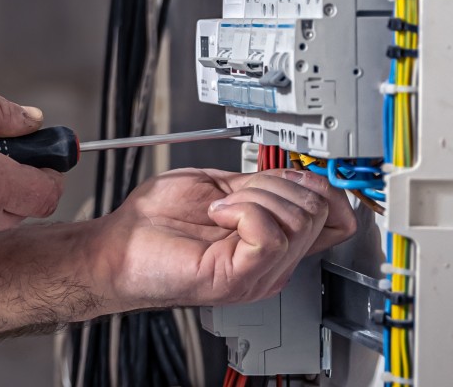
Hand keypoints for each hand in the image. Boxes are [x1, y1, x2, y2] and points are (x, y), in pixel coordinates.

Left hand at [87, 167, 356, 311]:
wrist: (118, 245)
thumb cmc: (155, 222)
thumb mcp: (221, 189)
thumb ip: (261, 185)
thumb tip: (299, 175)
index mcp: (273, 241)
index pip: (335, 219)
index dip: (323, 188)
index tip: (293, 175)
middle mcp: (273, 262)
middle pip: (317, 210)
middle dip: (275, 184)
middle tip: (235, 194)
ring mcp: (259, 273)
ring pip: (297, 220)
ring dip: (254, 196)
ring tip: (220, 208)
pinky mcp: (239, 277)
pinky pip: (270, 236)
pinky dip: (243, 211)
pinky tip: (217, 215)